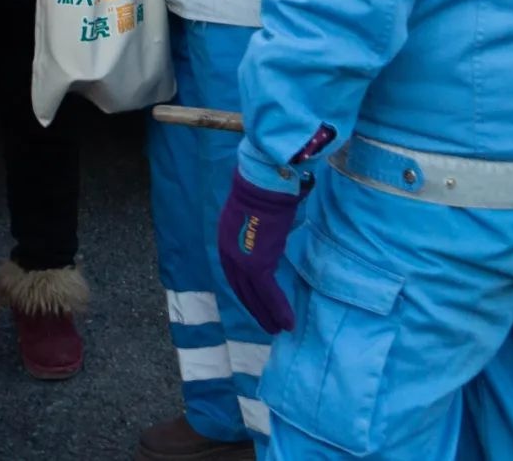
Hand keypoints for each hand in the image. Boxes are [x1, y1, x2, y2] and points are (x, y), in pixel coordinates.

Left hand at [217, 165, 304, 333]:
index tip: (257, 304)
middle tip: (270, 325)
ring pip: (255, 296)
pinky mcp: (257, 266)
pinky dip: (278, 309)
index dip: (246, 292)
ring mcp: (241, 262)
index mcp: (225, 241)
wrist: (262, 184)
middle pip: (242, 289)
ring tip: (279, 328)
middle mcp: (229, 254)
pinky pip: (268, 293)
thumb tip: (264, 237)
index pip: (235, 275)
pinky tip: (287, 321)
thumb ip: (252, 231)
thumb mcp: (249, 214)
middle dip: (256, 309)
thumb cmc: (261, 191)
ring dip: (268, 315)